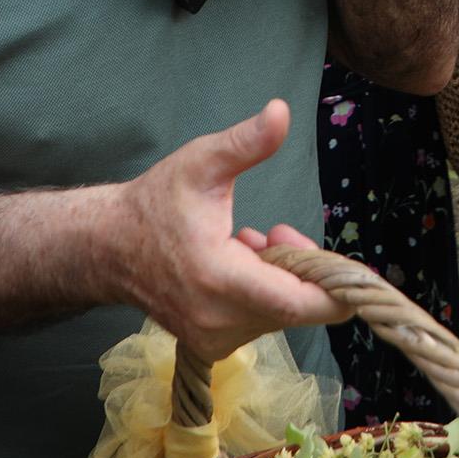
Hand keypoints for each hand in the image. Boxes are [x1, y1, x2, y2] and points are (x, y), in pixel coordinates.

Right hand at [118, 99, 348, 361]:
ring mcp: (212, 339)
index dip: (334, 291)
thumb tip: (282, 111)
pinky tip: (238, 265)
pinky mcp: (210, 346)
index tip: (351, 270)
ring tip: (247, 242)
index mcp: (218, 279)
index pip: (297, 304)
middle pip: (295, 307)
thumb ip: (247, 141)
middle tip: (276, 232)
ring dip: (279, 279)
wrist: (108, 248)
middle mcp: (217, 320)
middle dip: (301, 268)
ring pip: (279, 315)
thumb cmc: (156, 203)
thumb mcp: (202, 162)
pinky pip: (259, 322)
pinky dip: (262, 295)